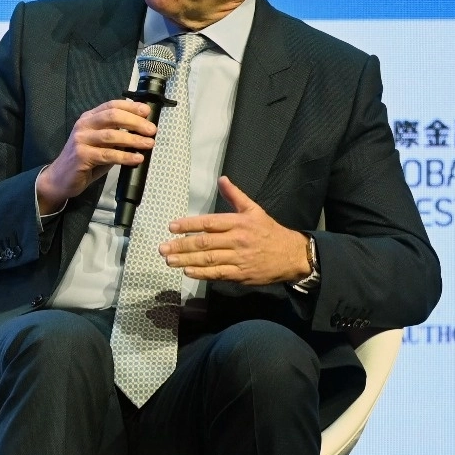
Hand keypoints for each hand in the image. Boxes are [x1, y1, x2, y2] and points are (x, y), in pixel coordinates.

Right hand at [36, 99, 156, 213]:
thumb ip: (116, 136)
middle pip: (113, 116)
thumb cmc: (85, 161)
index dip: (131, 106)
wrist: (61, 178)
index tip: (147, 112)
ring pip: (112, 135)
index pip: (111, 105)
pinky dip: (125, 156)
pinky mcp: (81, 156)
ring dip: (133, 139)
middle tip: (152, 130)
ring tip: (149, 144)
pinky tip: (137, 158)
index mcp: (88, 118)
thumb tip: (142, 132)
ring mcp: (81, 140)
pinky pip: (108, 154)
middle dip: (135, 122)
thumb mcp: (101, 144)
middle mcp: (84, 125)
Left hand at [160, 176, 310, 284]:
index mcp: (238, 222)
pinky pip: (218, 274)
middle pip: (205, 243)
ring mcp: (238, 259)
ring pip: (209, 259)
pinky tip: (188, 271)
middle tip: (163, 247)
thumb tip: (222, 179)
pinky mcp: (241, 274)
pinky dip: (202, 273)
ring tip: (169, 260)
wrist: (291, 255)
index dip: (189, 225)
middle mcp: (237, 240)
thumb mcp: (254, 210)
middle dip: (181, 245)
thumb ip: (236, 195)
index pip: (209, 223)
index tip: (171, 227)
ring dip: (187, 260)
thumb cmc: (269, 231)